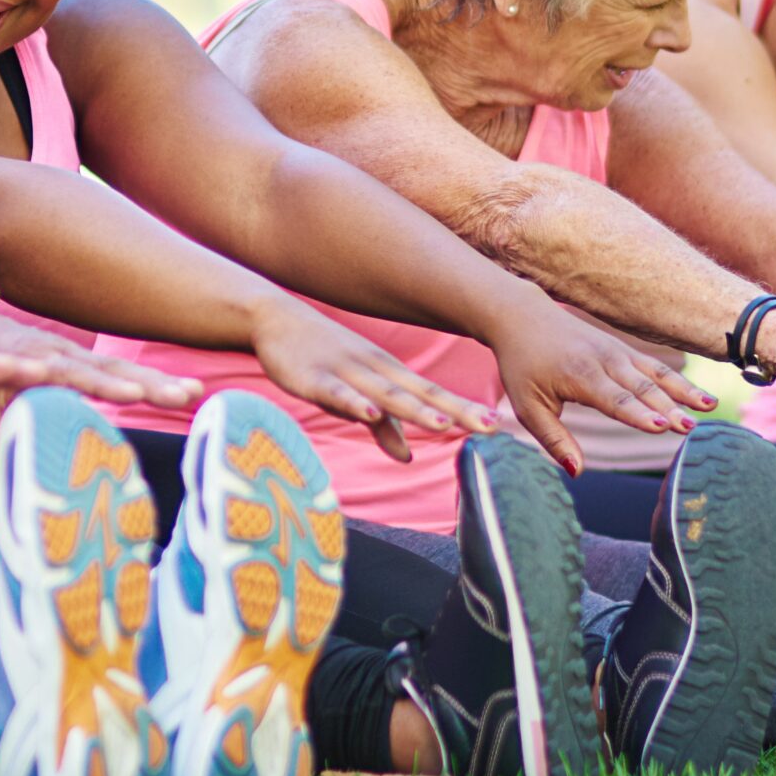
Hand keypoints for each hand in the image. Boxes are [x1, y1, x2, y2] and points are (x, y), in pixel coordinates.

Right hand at [250, 299, 497, 462]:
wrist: (277, 319)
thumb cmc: (323, 358)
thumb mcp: (359, 392)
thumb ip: (383, 427)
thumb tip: (407, 456)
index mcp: (390, 376)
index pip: (434, 396)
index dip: (465, 410)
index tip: (498, 425)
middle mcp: (377, 372)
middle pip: (421, 396)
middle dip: (456, 412)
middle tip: (490, 427)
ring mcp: (347, 374)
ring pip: (385, 395)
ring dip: (414, 410)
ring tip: (442, 425)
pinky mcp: (315, 379)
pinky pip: (337, 393)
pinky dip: (354, 404)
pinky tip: (370, 413)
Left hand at [491, 303, 712, 474]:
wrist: (523, 318)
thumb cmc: (523, 367)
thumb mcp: (528, 407)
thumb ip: (554, 439)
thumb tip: (576, 472)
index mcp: (579, 376)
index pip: (614, 400)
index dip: (638, 415)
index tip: (661, 427)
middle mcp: (603, 361)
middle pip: (642, 388)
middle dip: (669, 408)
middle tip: (692, 427)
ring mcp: (616, 352)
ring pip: (655, 374)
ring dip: (683, 391)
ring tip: (710, 407)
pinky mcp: (622, 350)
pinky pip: (654, 366)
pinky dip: (677, 380)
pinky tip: (698, 396)